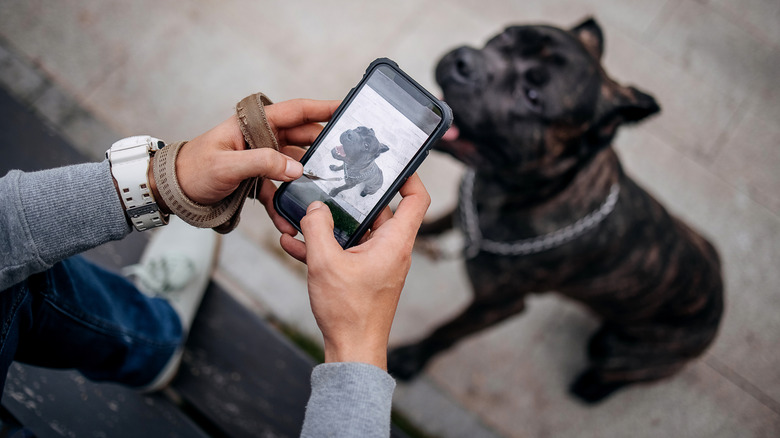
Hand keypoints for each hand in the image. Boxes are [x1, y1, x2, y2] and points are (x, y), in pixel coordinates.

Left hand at [156, 99, 339, 232]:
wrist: (171, 191)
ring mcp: (260, 160)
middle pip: (301, 139)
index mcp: (253, 125)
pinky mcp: (256, 180)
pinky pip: (277, 190)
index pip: (295, 111)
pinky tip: (289, 221)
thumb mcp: (227, 166)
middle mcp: (260, 139)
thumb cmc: (192, 170)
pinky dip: (283, 205)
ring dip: (306, 181)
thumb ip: (263, 164)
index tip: (346, 107)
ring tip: (324, 192)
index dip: (321, 107)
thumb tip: (298, 169)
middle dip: (323, 147)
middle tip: (346, 156)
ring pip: (293, 166)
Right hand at [280, 174, 430, 369]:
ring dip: (330, 224)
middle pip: (379, 210)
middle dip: (352, 197)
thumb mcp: (325, 263)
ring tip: (302, 216)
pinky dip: (325, 245)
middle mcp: (391, 250)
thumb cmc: (349, 312)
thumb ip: (318, 228)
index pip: (417, 199)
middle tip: (333, 180)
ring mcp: (377, 263)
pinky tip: (295, 244)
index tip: (390, 162)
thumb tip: (314, 207)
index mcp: (395, 242)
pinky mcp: (363, 275)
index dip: (409, 176)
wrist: (352, 351)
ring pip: (356, 231)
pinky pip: (346, 251)